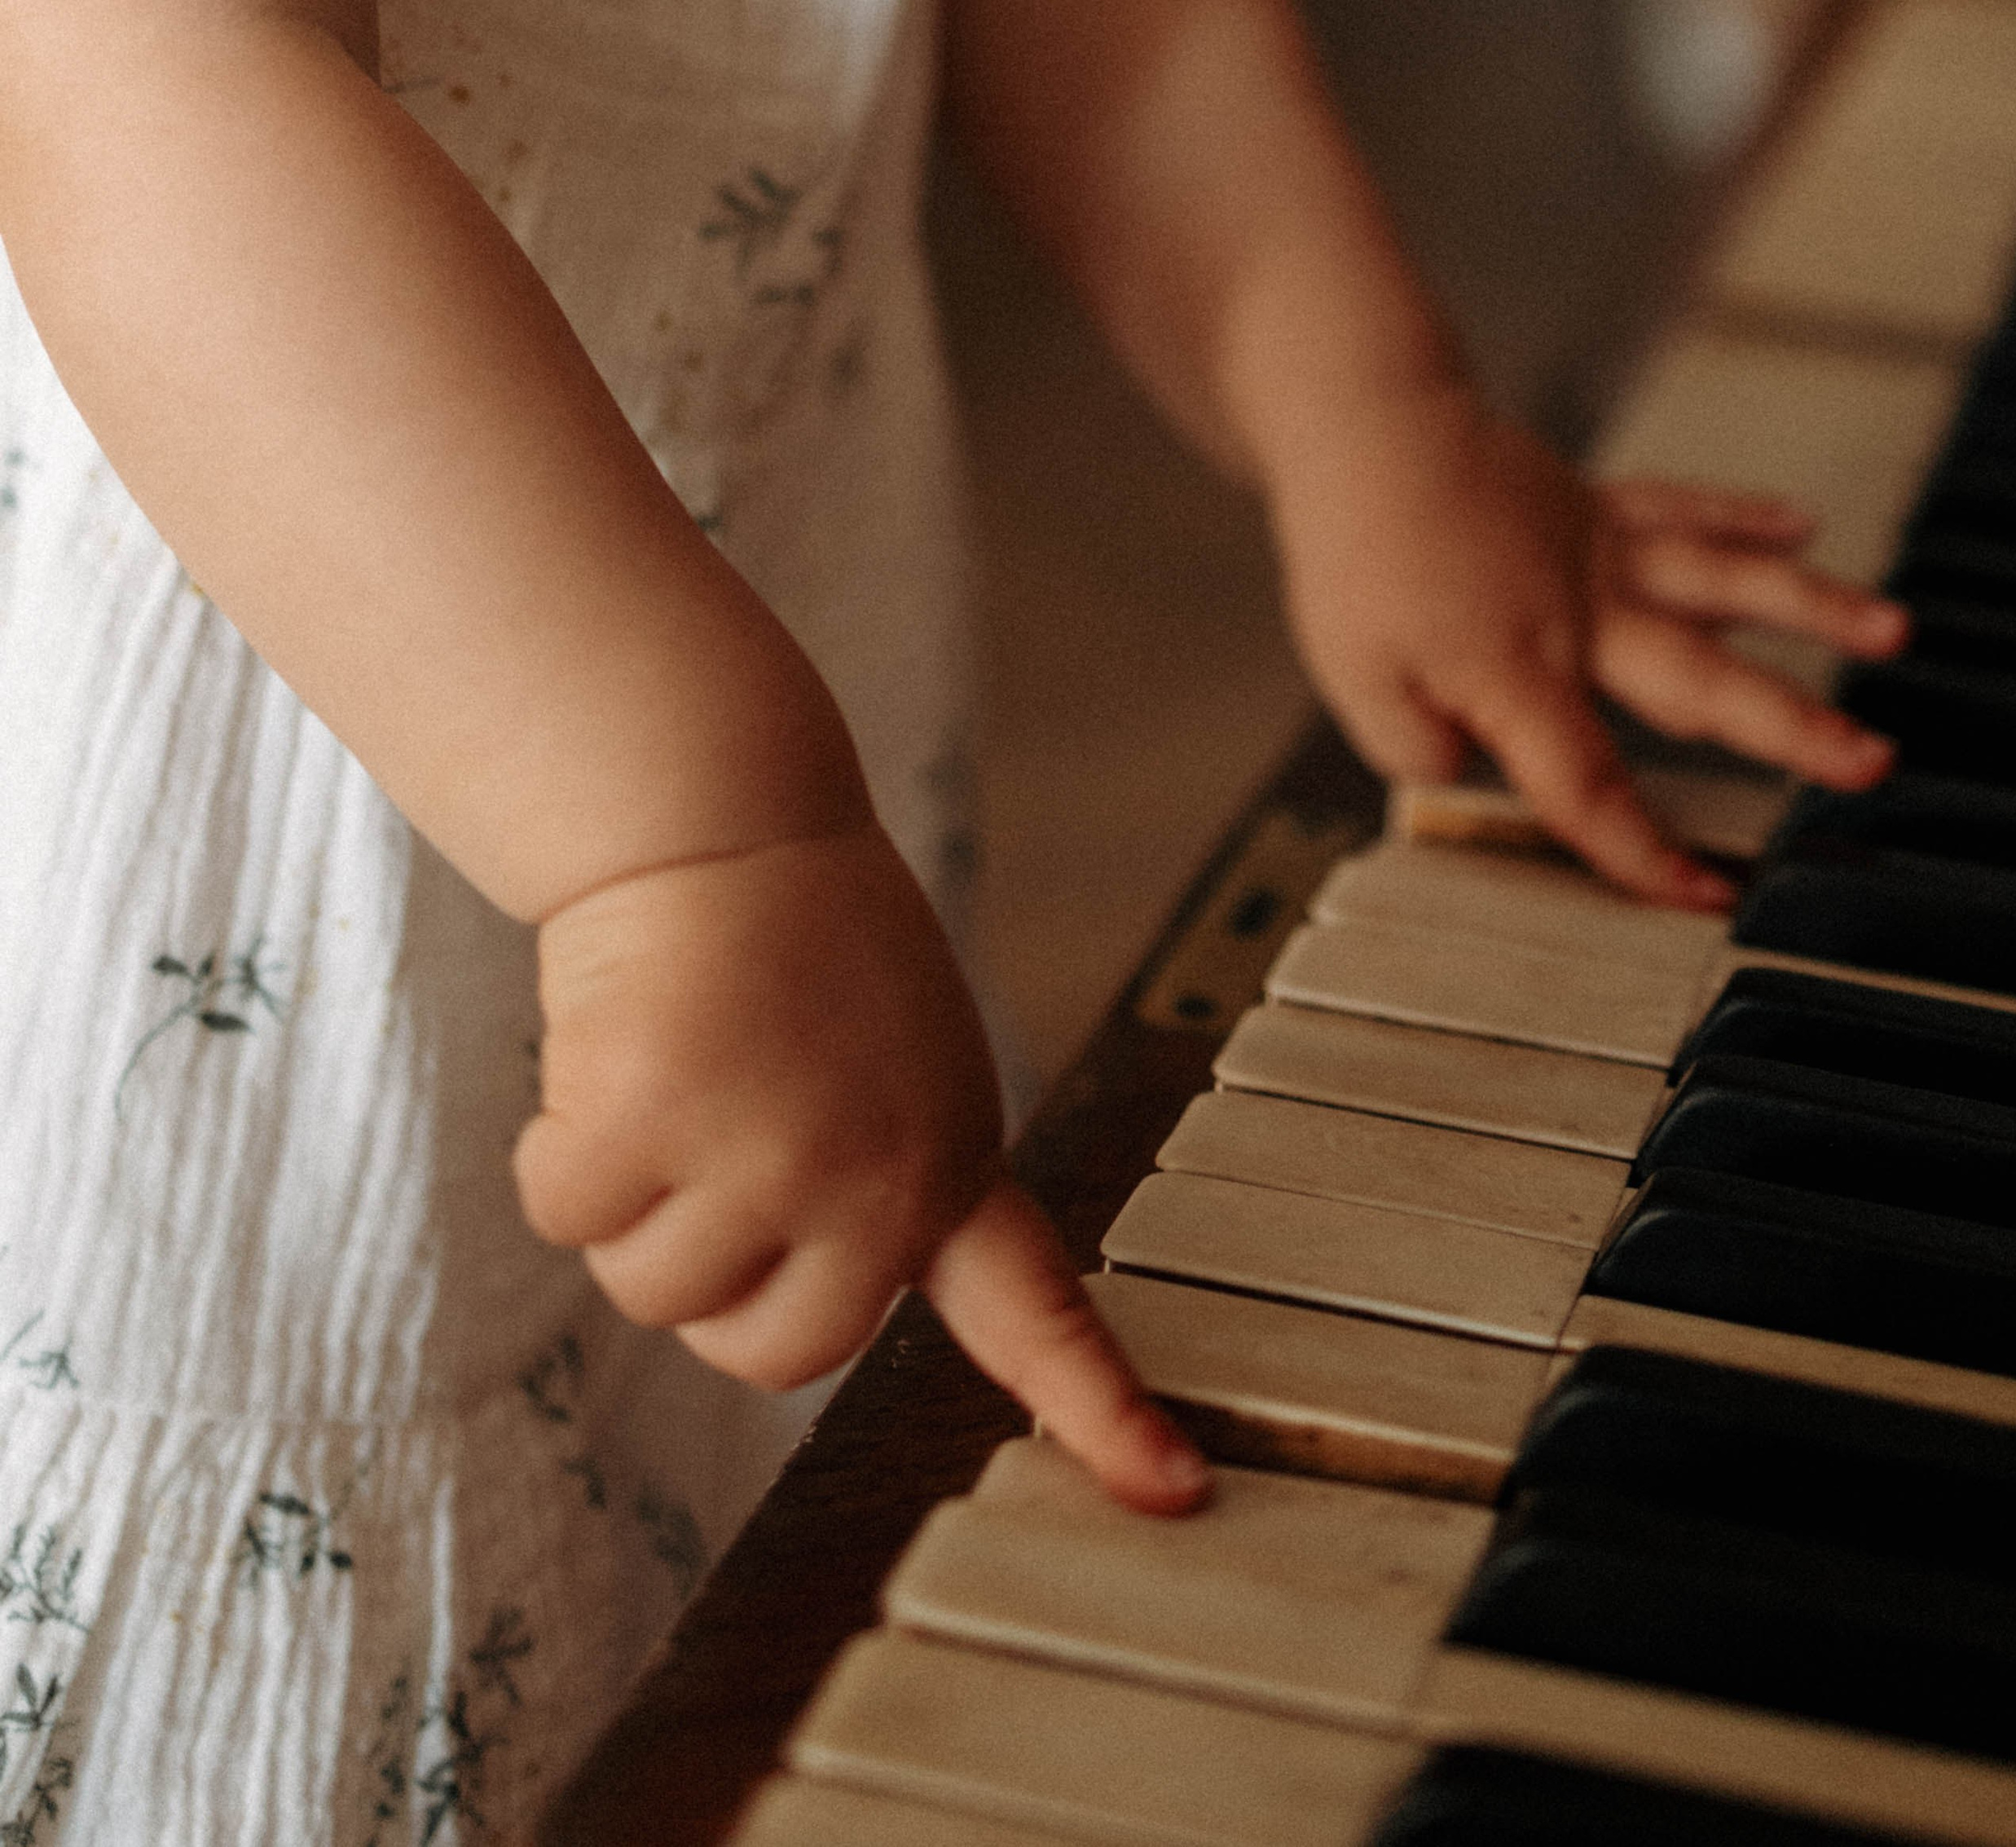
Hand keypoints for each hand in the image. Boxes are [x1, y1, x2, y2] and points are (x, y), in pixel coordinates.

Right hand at [514, 827, 1206, 1513]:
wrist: (713, 809)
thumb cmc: (789, 939)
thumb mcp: (888, 1058)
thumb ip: (874, 1181)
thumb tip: (796, 1308)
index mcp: (948, 1155)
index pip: (1036, 1312)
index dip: (1099, 1412)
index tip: (1175, 1492)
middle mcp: (874, 1170)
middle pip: (762, 1354)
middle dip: (705, 1275)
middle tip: (708, 1141)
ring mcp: (766, 1147)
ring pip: (649, 1289)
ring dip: (626, 1199)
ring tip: (670, 1069)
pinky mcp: (650, 1113)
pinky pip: (565, 1212)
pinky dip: (554, 1149)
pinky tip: (604, 1053)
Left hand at [1269, 379, 1907, 907]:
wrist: (1362, 424)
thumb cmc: (1354, 552)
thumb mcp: (1354, 675)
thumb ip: (1415, 745)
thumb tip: (1468, 770)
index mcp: (1521, 668)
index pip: (1587, 781)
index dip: (1641, 849)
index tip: (1702, 895)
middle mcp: (1581, 611)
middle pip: (1701, 681)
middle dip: (1793, 728)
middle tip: (1870, 762)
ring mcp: (1597, 551)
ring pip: (1720, 583)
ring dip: (1812, 605)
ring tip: (1893, 630)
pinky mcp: (1594, 505)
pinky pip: (1681, 509)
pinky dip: (1742, 516)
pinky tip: (1802, 526)